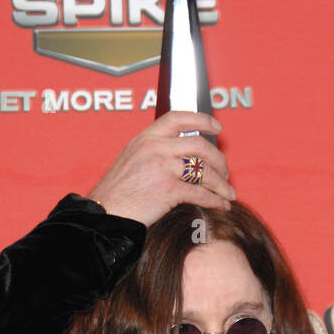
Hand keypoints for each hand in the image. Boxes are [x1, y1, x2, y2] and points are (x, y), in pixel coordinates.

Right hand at [87, 110, 235, 225]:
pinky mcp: (168, 189)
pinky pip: (201, 192)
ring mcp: (162, 167)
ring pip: (204, 169)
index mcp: (145, 137)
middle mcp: (154, 147)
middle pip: (199, 145)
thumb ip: (153, 152)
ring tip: (228, 193)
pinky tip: (221, 205)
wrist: (104, 215)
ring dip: (221, 183)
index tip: (217, 127)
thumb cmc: (116, 194)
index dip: (202, 120)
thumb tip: (180, 156)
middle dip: (218, 159)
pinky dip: (216, 200)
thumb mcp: (131, 161)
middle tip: (225, 172)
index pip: (178, 118)